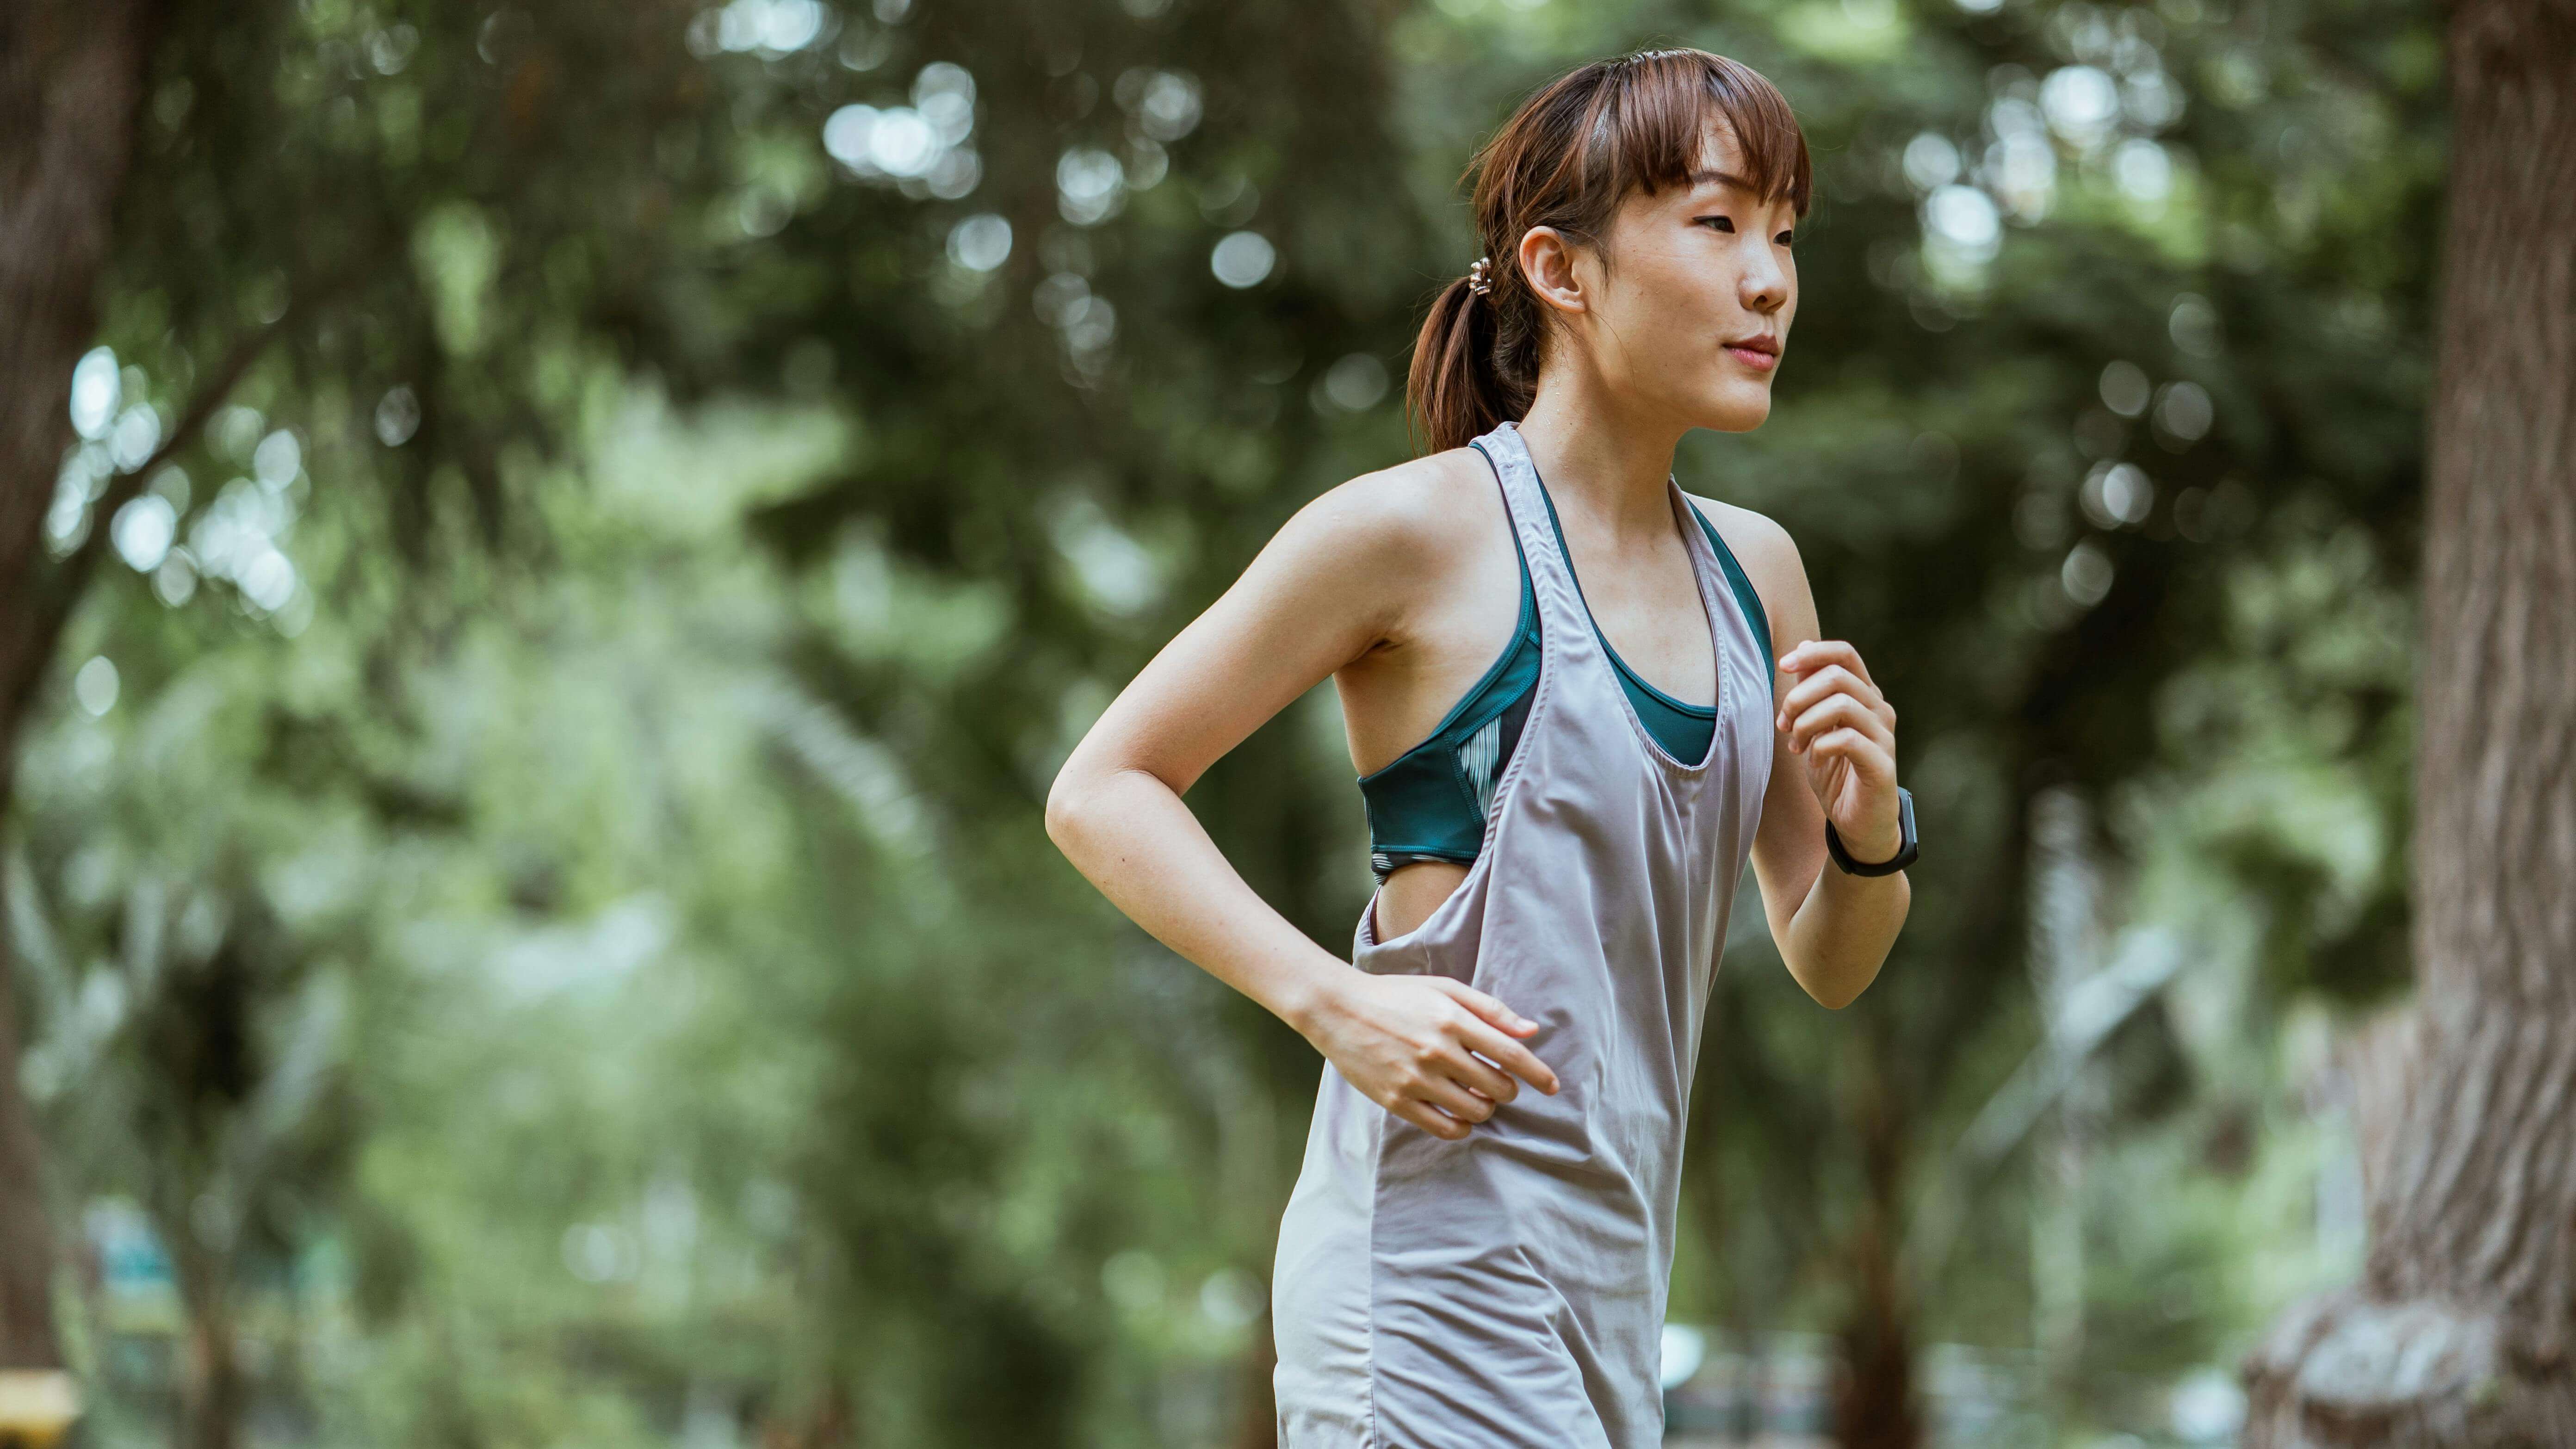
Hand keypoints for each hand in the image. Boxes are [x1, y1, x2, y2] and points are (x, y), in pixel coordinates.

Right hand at [1302, 971, 1559, 1139]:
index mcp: (1452, 1019)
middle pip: (1497, 1087)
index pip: (1511, 1055)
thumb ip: (1490, 1010)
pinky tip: (1459, 1114)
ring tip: (1477, 1097)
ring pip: (1475, 1112)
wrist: (1337, 1009)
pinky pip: (1445, 1128)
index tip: (1553, 1086)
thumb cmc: (1396, 995)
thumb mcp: (1444, 989)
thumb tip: (1531, 1032)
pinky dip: (1461, 1127)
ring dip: (1486, 1108)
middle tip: (1499, 1084)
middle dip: (1508, 1090)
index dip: (1539, 1074)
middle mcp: (1437, 1050)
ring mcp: (1415, 1078)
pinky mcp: (1397, 1100)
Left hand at [1775, 639, 1901, 862]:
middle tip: (1784, 723)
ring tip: (1796, 744)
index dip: (1813, 653)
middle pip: (1837, 675)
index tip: (1784, 665)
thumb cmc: (1836, 772)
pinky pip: (1847, 739)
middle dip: (1799, 696)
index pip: (1845, 654)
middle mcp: (1879, 710)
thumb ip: (1811, 692)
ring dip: (1807, 721)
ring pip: (1842, 704)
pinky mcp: (1882, 764)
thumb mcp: (1815, 726)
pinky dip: (1821, 745)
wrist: (1857, 822)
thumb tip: (1801, 649)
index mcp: (1864, 696)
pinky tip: (1813, 757)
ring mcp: (1884, 736)